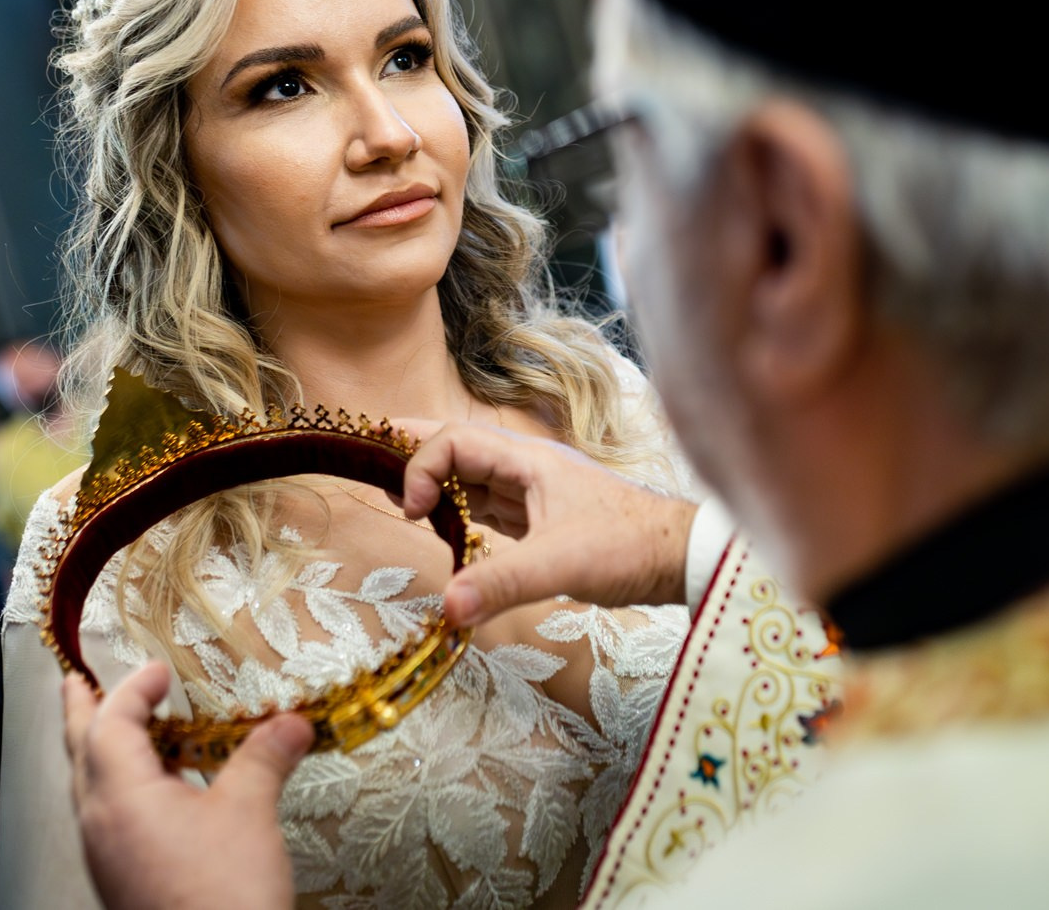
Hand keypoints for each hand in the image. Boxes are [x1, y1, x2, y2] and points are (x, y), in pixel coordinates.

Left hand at [62, 662, 311, 909]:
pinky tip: (156, 793)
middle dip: (81, 714)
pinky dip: (120, 788)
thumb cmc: (224, 893)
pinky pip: (107, 818)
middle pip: (80, 754)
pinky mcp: (121, 880)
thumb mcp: (249, 812)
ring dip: (101, 751)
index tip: (158, 670)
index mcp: (121, 797)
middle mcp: (100, 824)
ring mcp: (105, 856)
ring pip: (89, 789)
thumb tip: (292, 722)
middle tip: (78, 683)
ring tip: (124, 732)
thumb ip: (264, 757)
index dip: (132, 689)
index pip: (111, 724)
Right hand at [396, 420, 698, 625]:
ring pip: (472, 477)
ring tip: (398, 496)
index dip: (422, 467)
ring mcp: (535, 494)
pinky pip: (488, 506)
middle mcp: (527, 469)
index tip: (413, 513)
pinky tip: (444, 527)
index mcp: (528, 461)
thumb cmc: (629, 547)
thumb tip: (446, 606)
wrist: (679, 558)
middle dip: (414, 448)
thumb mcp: (563, 565)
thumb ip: (503, 582)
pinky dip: (459, 512)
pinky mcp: (542, 521)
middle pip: (458, 446)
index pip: (455, 441)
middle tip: (369, 448)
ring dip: (435, 483)